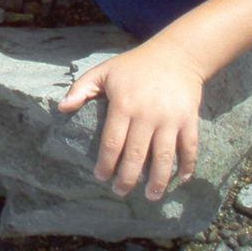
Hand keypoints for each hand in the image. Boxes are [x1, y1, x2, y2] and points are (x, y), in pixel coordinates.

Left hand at [59, 41, 202, 199]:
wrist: (176, 54)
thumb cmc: (135, 65)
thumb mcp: (105, 71)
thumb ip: (81, 88)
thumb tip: (62, 108)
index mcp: (124, 105)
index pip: (112, 142)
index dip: (105, 163)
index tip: (100, 176)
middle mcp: (147, 115)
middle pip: (136, 156)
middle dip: (127, 178)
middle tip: (120, 191)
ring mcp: (170, 119)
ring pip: (164, 157)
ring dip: (158, 180)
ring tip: (151, 196)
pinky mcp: (189, 119)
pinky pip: (189, 147)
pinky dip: (187, 165)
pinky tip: (181, 179)